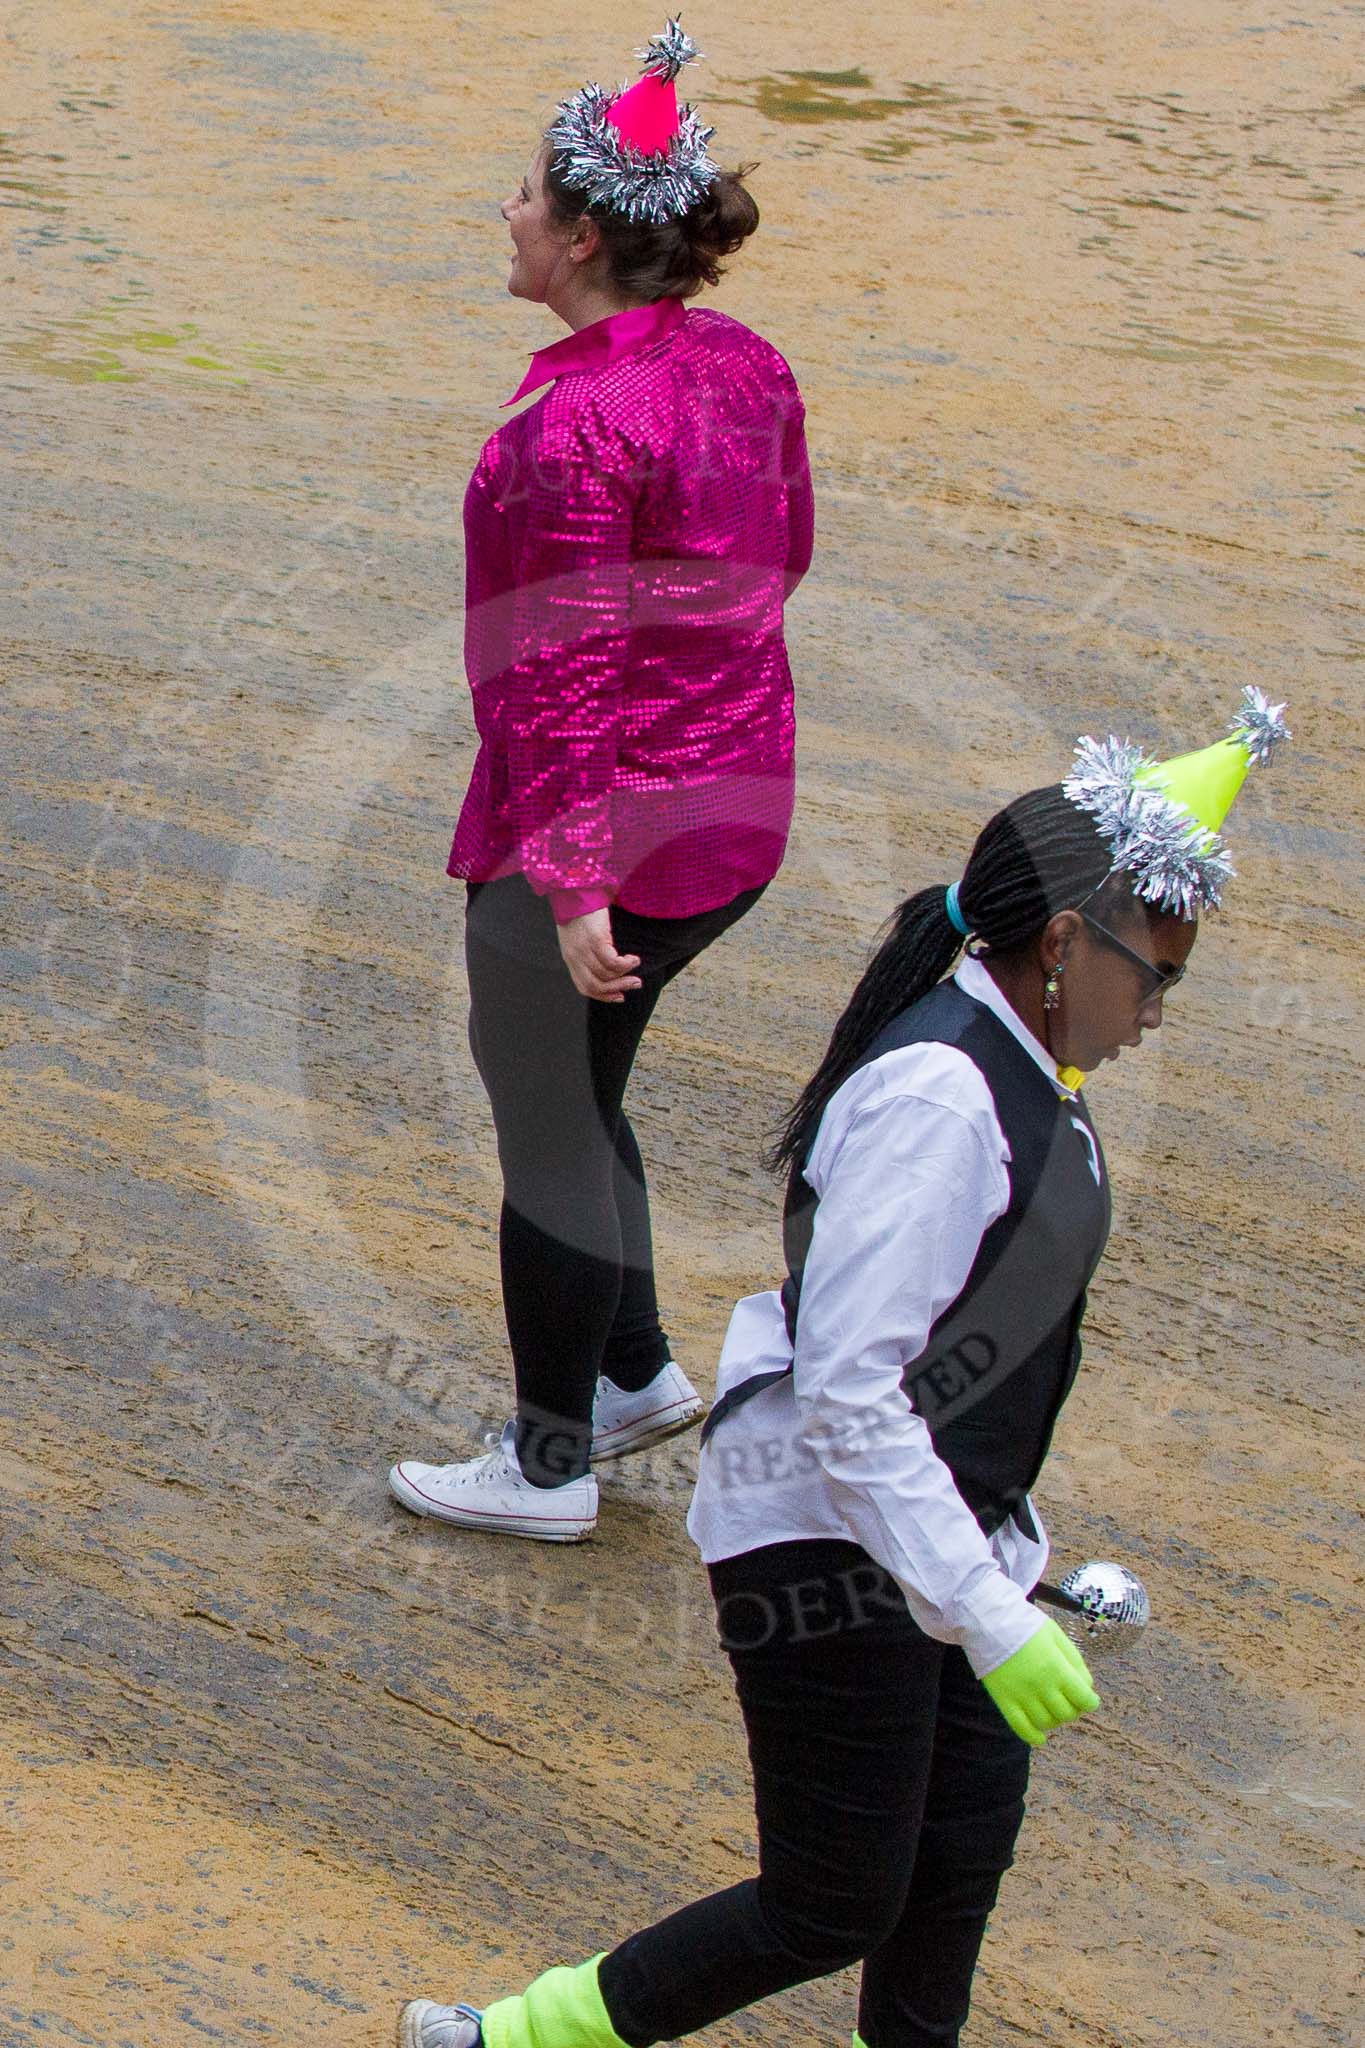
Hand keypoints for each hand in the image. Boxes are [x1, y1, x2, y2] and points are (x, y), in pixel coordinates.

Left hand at [556, 908, 642, 1002]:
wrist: (574, 891)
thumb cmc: (579, 910)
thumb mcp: (577, 936)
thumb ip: (587, 952)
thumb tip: (607, 966)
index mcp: (570, 958)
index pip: (584, 987)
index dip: (603, 996)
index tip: (619, 996)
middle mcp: (575, 957)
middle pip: (596, 985)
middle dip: (617, 989)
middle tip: (635, 984)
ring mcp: (584, 950)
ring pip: (607, 974)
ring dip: (625, 975)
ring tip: (636, 965)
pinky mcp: (595, 940)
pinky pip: (613, 962)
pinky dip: (626, 964)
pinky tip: (633, 958)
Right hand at [981, 1617, 1099, 1746]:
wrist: (990, 1621)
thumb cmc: (1027, 1626)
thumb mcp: (1057, 1635)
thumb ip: (1075, 1661)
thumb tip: (1087, 1686)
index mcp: (1057, 1669)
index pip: (1084, 1699)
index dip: (1090, 1702)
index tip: (1089, 1699)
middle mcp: (1042, 1687)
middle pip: (1066, 1714)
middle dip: (1073, 1710)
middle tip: (1069, 1701)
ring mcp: (1022, 1696)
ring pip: (1046, 1722)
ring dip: (1055, 1720)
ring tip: (1053, 1710)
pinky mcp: (1004, 1700)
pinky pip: (1021, 1728)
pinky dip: (1033, 1737)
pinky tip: (1040, 1738)